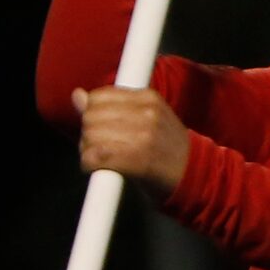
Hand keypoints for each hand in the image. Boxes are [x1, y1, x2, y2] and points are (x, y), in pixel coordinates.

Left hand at [73, 86, 190, 198]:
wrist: (193, 174)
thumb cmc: (165, 147)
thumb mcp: (147, 116)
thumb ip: (113, 105)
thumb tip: (77, 95)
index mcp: (149, 97)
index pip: (100, 96)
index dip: (93, 113)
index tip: (102, 127)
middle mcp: (146, 113)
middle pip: (92, 116)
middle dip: (88, 133)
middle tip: (99, 146)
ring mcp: (143, 137)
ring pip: (91, 136)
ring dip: (88, 151)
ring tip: (101, 159)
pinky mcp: (137, 160)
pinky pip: (96, 157)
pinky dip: (90, 164)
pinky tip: (99, 168)